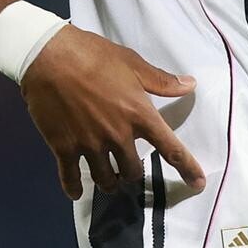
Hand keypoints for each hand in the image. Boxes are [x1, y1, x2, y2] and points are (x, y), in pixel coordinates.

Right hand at [19, 25, 205, 199]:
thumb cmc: (94, 55)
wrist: (49, 56)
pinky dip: (75, 188)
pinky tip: (76, 192)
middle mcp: (117, 136)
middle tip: (128, 166)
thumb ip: (161, 81)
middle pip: (133, 171)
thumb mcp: (133, 63)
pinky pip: (71, 178)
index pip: (170, 148)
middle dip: (133, 172)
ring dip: (109, 182)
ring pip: (105, 179)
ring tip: (108, 178)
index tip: (198, 184)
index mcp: (139, 115)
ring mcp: (90, 145)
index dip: (187, 168)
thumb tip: (190, 85)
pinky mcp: (64, 148)